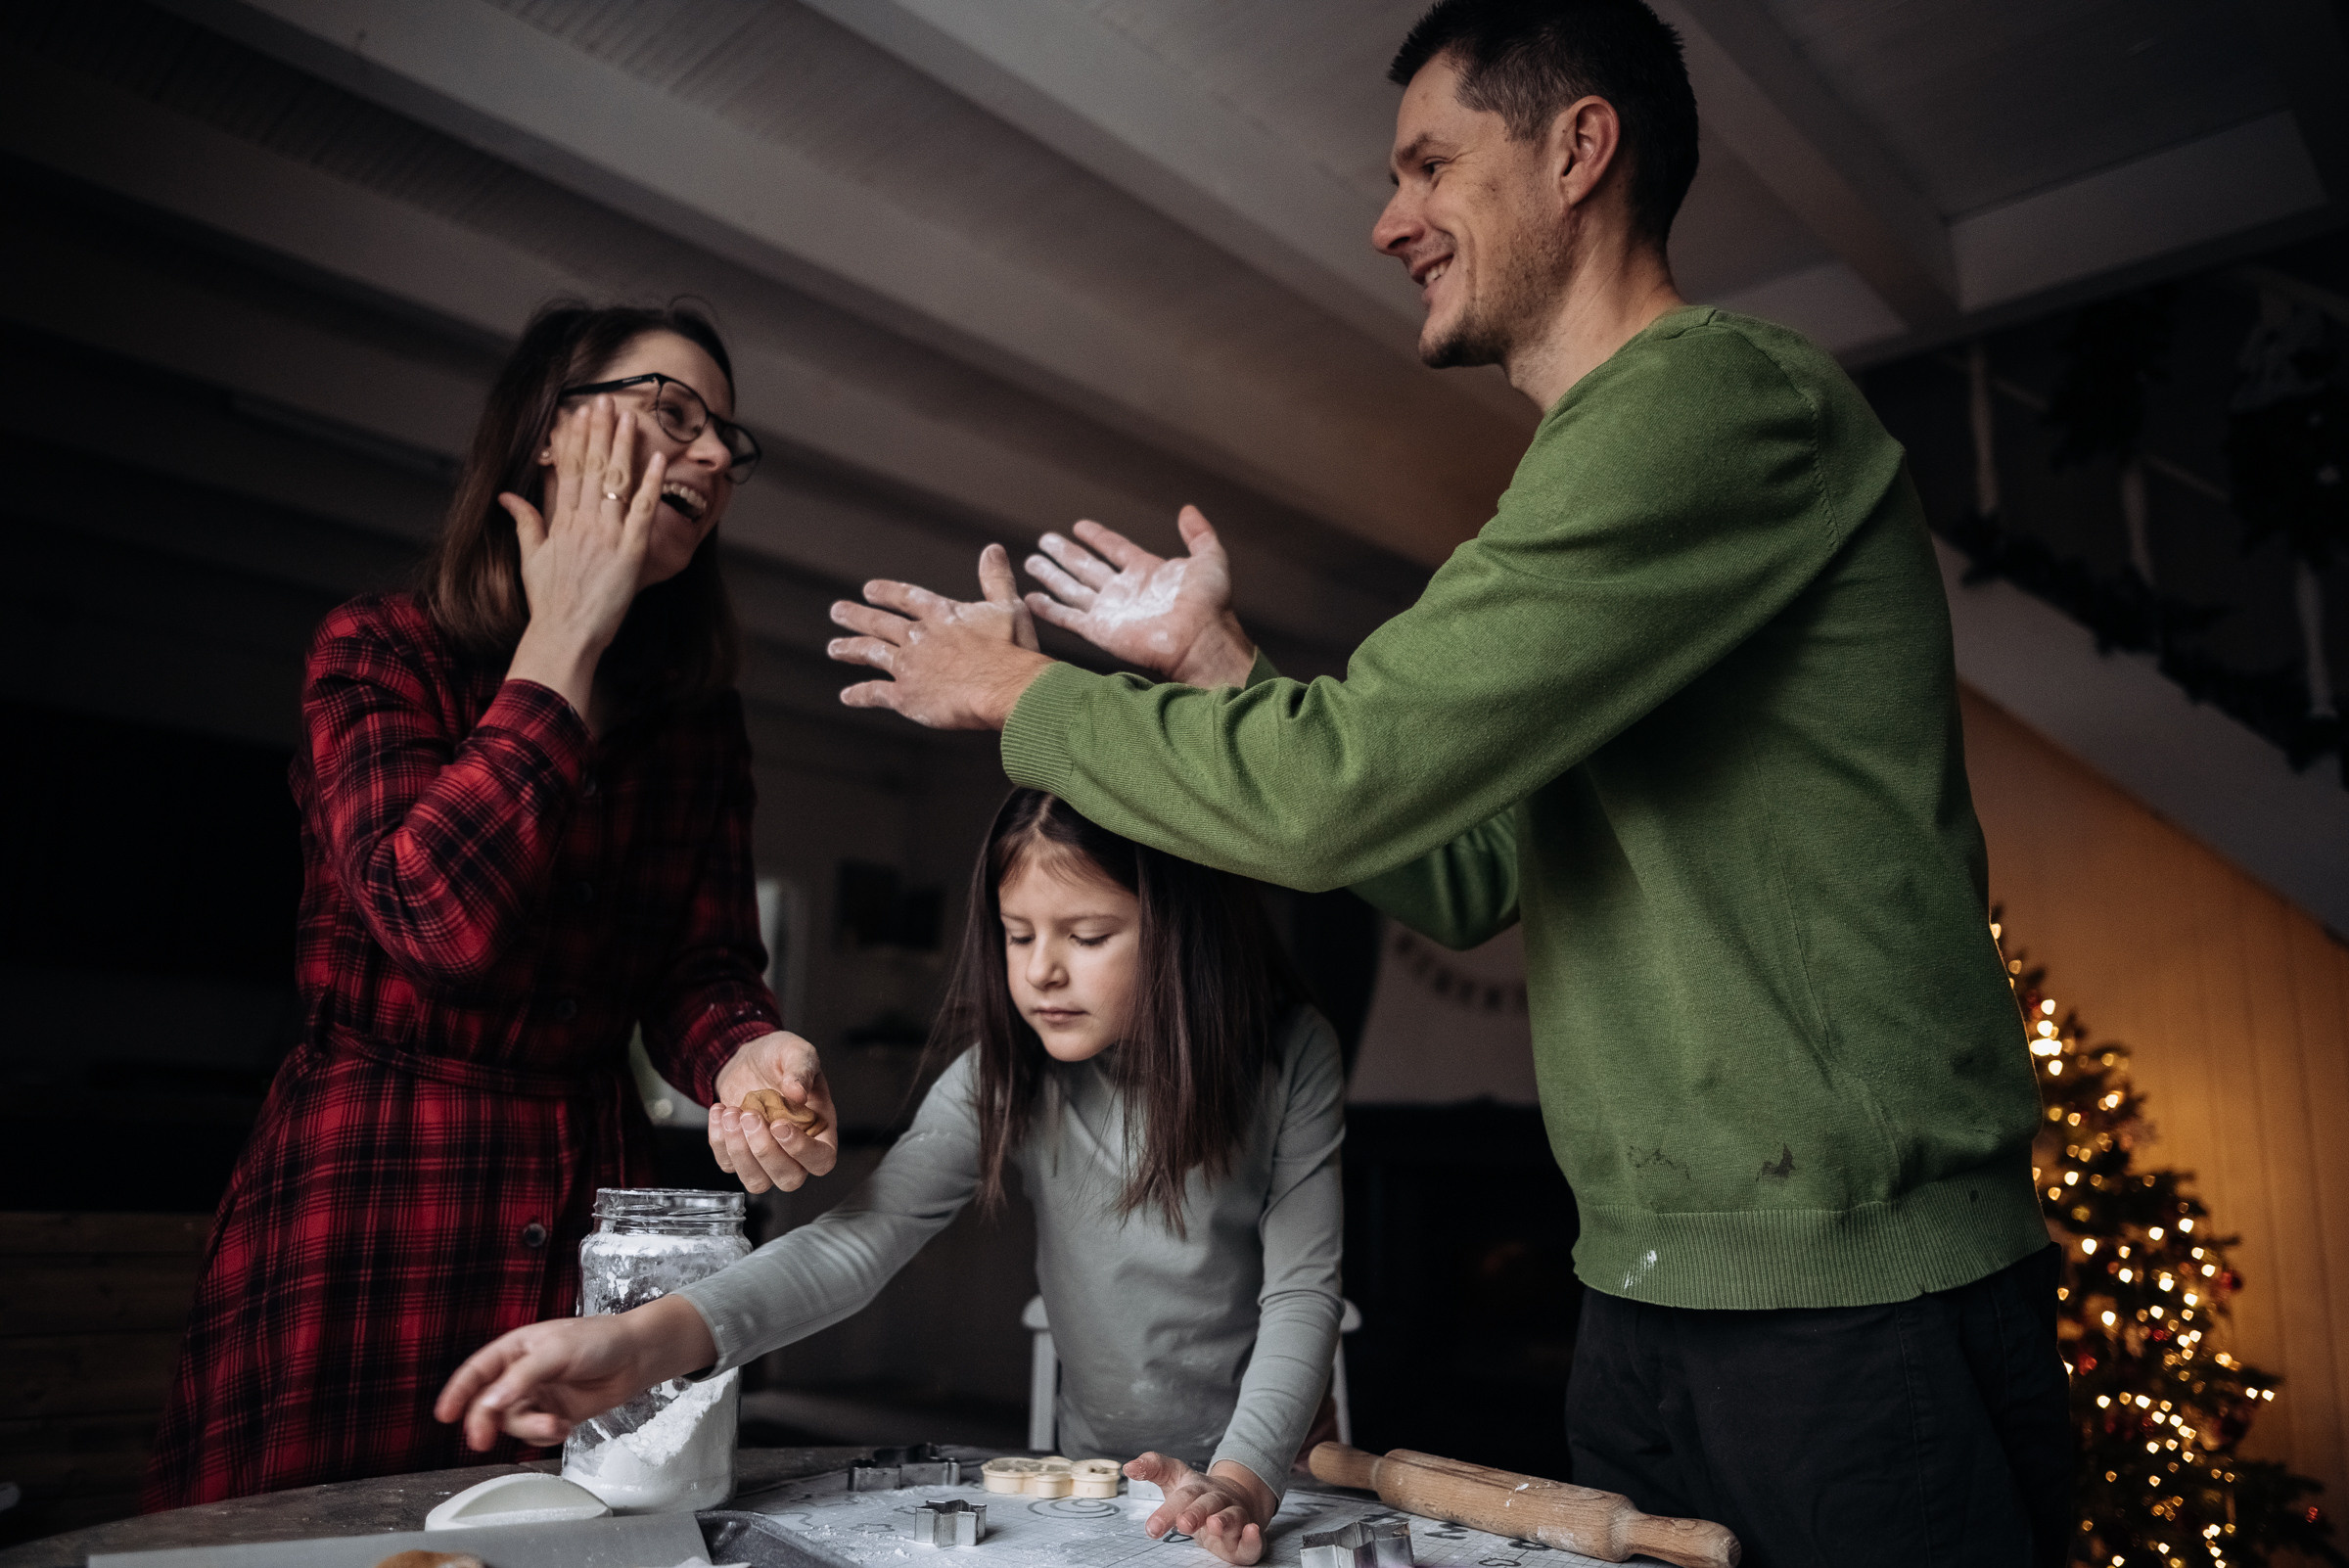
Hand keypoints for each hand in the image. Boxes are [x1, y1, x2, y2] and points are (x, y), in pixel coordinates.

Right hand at [433, 1294, 714, 1450]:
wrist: (637, 1357)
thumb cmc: (599, 1340)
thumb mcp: (556, 1352)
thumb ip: (521, 1378)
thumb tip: (489, 1403)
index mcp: (515, 1350)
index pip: (476, 1372)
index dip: (457, 1392)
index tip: (444, 1414)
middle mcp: (521, 1374)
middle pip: (489, 1404)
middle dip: (487, 1423)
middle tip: (483, 1440)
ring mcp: (538, 1396)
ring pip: (513, 1423)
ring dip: (529, 1429)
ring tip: (554, 1424)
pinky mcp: (555, 1414)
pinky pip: (536, 1433)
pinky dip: (546, 1434)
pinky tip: (563, 1426)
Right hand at [501, 396, 666, 722]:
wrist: (564, 635)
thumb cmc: (549, 603)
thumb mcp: (530, 559)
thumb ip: (524, 523)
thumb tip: (507, 497)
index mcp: (560, 522)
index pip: (568, 470)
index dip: (574, 439)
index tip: (578, 414)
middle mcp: (583, 522)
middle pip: (593, 467)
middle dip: (599, 431)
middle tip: (605, 400)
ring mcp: (608, 535)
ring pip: (617, 481)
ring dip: (624, 447)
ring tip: (628, 417)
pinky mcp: (631, 552)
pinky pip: (644, 511)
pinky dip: (651, 484)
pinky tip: (658, 458)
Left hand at [711, 1031, 838, 1193]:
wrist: (747, 1059)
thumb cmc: (779, 1058)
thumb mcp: (796, 1052)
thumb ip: (801, 1069)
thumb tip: (797, 1093)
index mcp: (819, 1128)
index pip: (821, 1159)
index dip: (803, 1151)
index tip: (780, 1125)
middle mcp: (795, 1149)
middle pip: (789, 1179)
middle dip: (765, 1152)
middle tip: (750, 1116)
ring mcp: (765, 1155)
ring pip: (757, 1181)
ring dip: (739, 1152)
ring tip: (732, 1113)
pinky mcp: (739, 1153)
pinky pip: (728, 1165)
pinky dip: (718, 1141)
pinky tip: (721, 1111)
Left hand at [828, 544, 1053, 729]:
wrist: (1003, 687)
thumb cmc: (1011, 649)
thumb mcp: (1008, 606)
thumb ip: (996, 579)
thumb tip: (992, 549)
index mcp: (941, 614)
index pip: (907, 598)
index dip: (887, 592)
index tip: (868, 589)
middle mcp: (918, 636)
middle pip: (880, 623)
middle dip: (857, 616)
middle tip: (837, 611)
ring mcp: (908, 666)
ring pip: (871, 653)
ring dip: (850, 650)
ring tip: (834, 649)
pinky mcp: (906, 696)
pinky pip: (875, 693)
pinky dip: (859, 694)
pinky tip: (846, 696)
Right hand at [1024, 508, 1255, 685]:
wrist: (1202, 640)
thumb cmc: (1211, 604)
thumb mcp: (1210, 558)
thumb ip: (1199, 533)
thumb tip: (1187, 510)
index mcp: (1147, 572)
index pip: (1115, 548)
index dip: (1098, 536)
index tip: (1079, 526)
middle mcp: (1125, 591)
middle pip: (1087, 567)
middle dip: (1065, 554)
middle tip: (1045, 540)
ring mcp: (1111, 611)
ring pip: (1072, 589)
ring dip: (1051, 576)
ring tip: (1031, 562)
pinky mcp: (1100, 631)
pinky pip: (1068, 618)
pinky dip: (1048, 609)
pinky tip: (1030, 599)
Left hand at [1127, 1453, 1274, 1565]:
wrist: (1238, 1498)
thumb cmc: (1199, 1494)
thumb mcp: (1175, 1478)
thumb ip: (1154, 1468)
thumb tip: (1128, 1467)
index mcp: (1197, 1489)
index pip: (1182, 1496)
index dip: (1167, 1510)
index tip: (1151, 1528)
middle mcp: (1217, 1501)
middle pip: (1206, 1505)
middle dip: (1195, 1514)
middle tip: (1182, 1523)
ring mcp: (1234, 1517)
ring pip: (1232, 1518)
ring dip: (1225, 1521)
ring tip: (1214, 1525)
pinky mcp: (1246, 1538)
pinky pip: (1253, 1539)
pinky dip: (1254, 1536)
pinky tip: (1252, 1531)